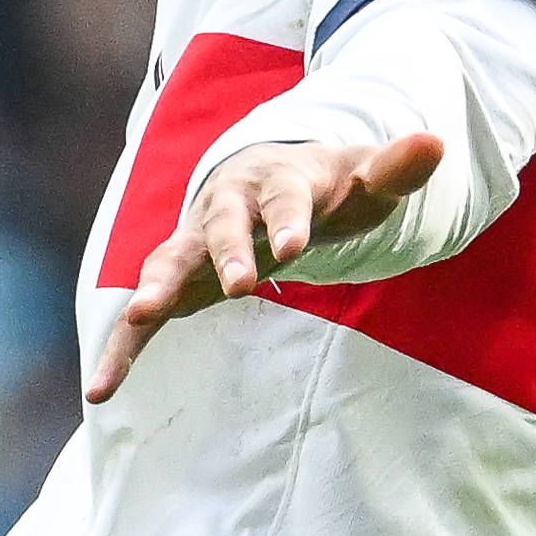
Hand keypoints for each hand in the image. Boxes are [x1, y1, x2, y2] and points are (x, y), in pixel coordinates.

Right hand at [84, 134, 444, 402]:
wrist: (268, 180)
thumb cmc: (324, 186)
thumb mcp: (364, 178)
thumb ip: (395, 170)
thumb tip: (437, 144)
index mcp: (275, 181)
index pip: (284, 199)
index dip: (288, 220)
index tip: (294, 246)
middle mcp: (225, 207)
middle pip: (219, 227)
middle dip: (225, 253)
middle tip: (235, 285)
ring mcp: (194, 243)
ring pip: (169, 262)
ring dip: (154, 289)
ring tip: (139, 318)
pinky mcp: (178, 282)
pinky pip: (145, 317)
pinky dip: (122, 348)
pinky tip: (99, 390)